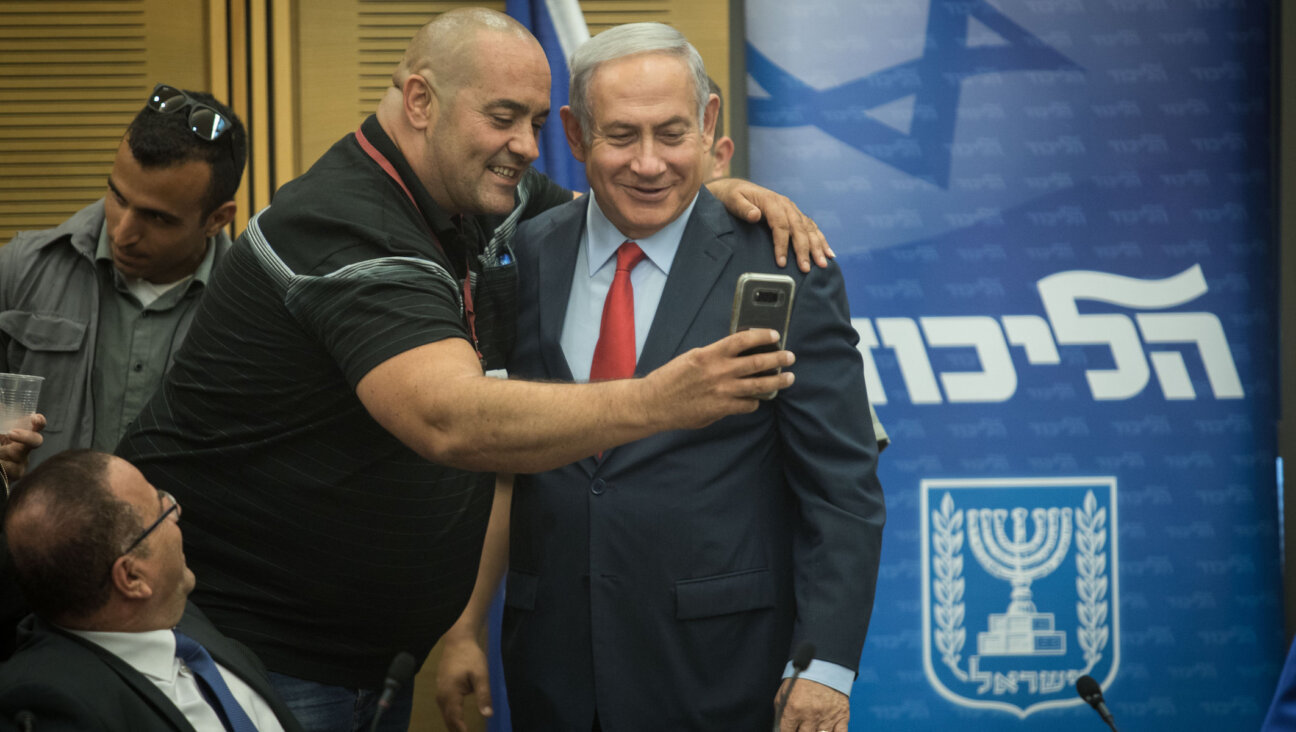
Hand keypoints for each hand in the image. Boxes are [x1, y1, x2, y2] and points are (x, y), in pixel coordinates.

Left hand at [1, 413, 45, 486]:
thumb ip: (1, 419)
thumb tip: (2, 405)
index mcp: (21, 435)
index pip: (36, 426)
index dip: (39, 422)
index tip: (35, 418)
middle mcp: (23, 449)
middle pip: (36, 441)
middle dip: (27, 437)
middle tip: (11, 433)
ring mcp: (20, 465)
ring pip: (19, 464)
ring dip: (3, 455)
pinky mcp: (14, 476)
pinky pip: (8, 471)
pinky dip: (1, 465)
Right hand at [435, 627, 492, 731]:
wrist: (458, 641)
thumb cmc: (470, 656)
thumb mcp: (481, 675)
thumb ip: (484, 695)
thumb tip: (487, 715)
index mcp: (450, 694)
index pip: (455, 719)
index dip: (461, 731)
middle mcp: (442, 696)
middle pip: (448, 719)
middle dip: (456, 731)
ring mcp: (440, 692)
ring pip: (445, 714)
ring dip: (453, 726)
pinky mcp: (442, 689)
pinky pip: (445, 708)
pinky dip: (451, 717)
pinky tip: (457, 722)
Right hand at [642, 329, 793, 430]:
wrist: (655, 403)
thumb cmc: (670, 379)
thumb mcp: (692, 358)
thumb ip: (715, 356)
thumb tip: (737, 354)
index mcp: (710, 354)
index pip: (742, 340)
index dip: (762, 336)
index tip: (775, 335)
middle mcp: (719, 371)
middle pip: (757, 362)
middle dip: (778, 359)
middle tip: (790, 357)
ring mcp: (722, 391)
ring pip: (759, 385)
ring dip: (777, 381)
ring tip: (788, 378)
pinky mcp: (721, 408)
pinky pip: (747, 405)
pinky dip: (754, 401)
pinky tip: (756, 400)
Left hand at [705, 178, 833, 271]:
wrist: (737, 189)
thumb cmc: (733, 197)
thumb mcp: (733, 199)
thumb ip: (743, 208)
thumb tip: (755, 215)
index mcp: (772, 201)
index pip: (780, 225)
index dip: (782, 245)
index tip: (782, 262)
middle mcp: (786, 205)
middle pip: (799, 229)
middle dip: (804, 250)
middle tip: (806, 268)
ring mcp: (793, 210)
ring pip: (809, 229)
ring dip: (817, 247)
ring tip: (822, 264)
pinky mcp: (796, 216)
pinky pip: (811, 228)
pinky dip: (821, 240)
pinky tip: (828, 253)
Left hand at [776, 678, 848, 731]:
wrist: (824, 665)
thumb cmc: (802, 680)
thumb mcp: (784, 695)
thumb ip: (781, 715)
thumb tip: (780, 730)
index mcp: (793, 709)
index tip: (790, 729)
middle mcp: (810, 715)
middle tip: (803, 727)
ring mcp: (827, 717)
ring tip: (813, 728)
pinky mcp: (842, 717)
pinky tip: (828, 731)